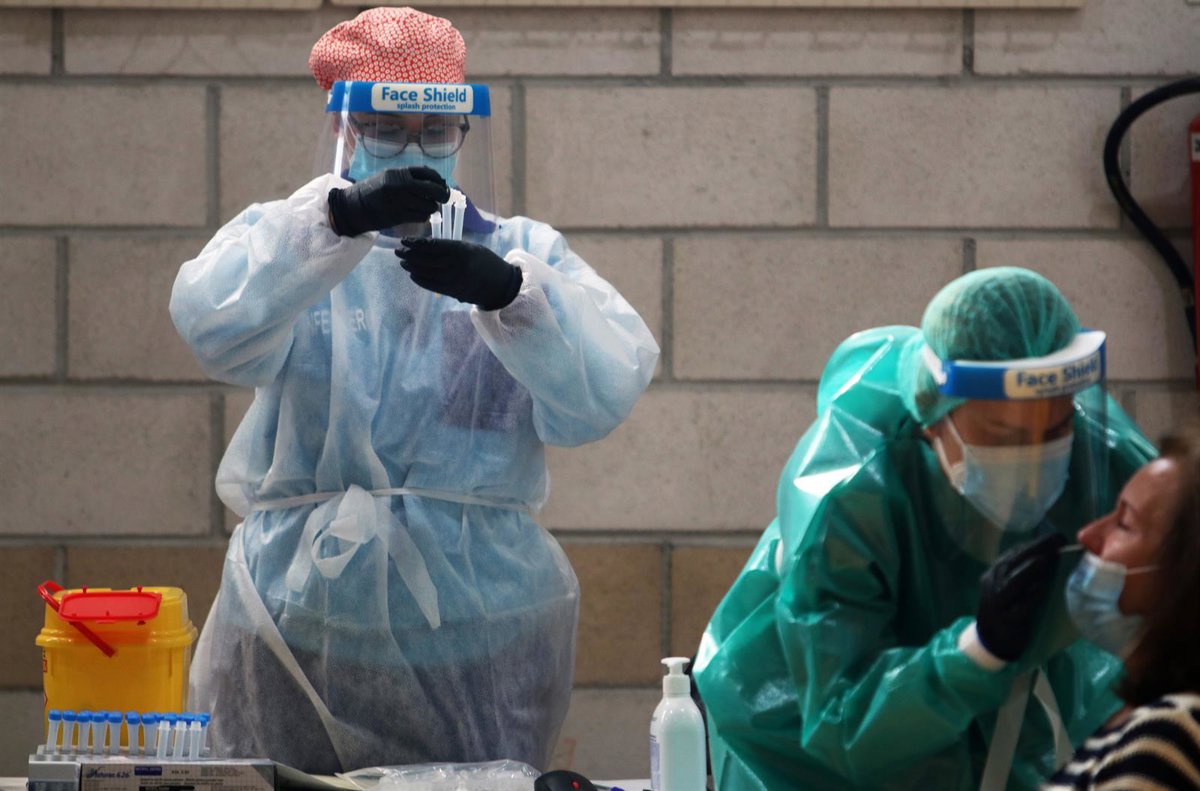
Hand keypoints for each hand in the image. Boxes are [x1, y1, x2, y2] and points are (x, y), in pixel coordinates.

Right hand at [327, 167, 449, 236]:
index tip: (443, 184)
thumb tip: (433, 182)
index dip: (439, 179)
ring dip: (431, 208)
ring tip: (427, 208)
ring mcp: (399, 201)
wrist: (353, 207)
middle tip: (444, 198)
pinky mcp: (398, 216)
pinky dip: (424, 216)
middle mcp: (400, 185)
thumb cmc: (373, 192)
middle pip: (432, 189)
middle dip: (442, 194)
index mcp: (398, 173)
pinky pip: (420, 217)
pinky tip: (420, 215)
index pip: (427, 173)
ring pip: (428, 205)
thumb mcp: (389, 178)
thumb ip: (408, 178)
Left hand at [397, 238, 522, 310]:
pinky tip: (413, 275)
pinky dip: (421, 280)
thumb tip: (428, 246)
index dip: (417, 243)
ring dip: (413, 267)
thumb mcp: (472, 248)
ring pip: (427, 272)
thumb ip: (452, 247)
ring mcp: (455, 280)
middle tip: (399, 251)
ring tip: (404, 262)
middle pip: (427, 259)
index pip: (434, 246)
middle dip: (410, 255)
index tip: (405, 240)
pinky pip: (432, 286)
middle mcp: (457, 266)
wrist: (501, 285)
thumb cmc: (486, 262)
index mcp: (462, 251)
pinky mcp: (453, 292)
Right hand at [975, 532, 1066, 661]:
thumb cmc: (1006, 610)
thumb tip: (1052, 555)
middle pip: (1013, 564)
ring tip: (1045, 559)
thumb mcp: (1009, 588)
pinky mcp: (1006, 620)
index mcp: (996, 574)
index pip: (1015, 554)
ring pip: (1012, 583)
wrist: (991, 641)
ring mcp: (998, 603)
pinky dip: (1029, 598)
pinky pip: (1018, 608)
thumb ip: (1022, 573)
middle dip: (1035, 550)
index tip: (1057, 538)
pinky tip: (1041, 589)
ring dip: (1028, 571)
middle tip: (1057, 541)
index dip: (1035, 544)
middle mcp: (994, 584)